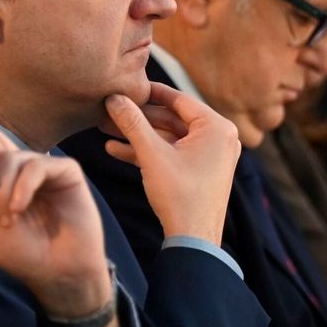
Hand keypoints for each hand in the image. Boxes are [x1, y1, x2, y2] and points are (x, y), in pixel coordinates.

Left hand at [0, 125, 117, 326]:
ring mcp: (40, 166)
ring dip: (2, 190)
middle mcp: (15, 165)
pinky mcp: (66, 170)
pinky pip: (36, 165)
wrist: (58, 276)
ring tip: (8, 220)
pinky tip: (20, 209)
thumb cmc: (20, 252)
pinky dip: (23, 188)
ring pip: (10, 156)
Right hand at [102, 81, 239, 244]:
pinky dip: (149, 152)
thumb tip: (115, 98)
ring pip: (168, 138)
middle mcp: (219, 138)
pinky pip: (173, 154)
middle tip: (111, 111)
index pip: (179, 100)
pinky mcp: (201, 171)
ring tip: (106, 129)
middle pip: (171, 119)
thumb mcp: (152, 154)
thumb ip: (133, 123)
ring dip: (138, 136)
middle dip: (138, 118)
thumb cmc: (180, 196)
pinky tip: (116, 150)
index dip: (150, 92)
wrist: (193, 240)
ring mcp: (211, 156)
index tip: (128, 86)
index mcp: (217, 127)